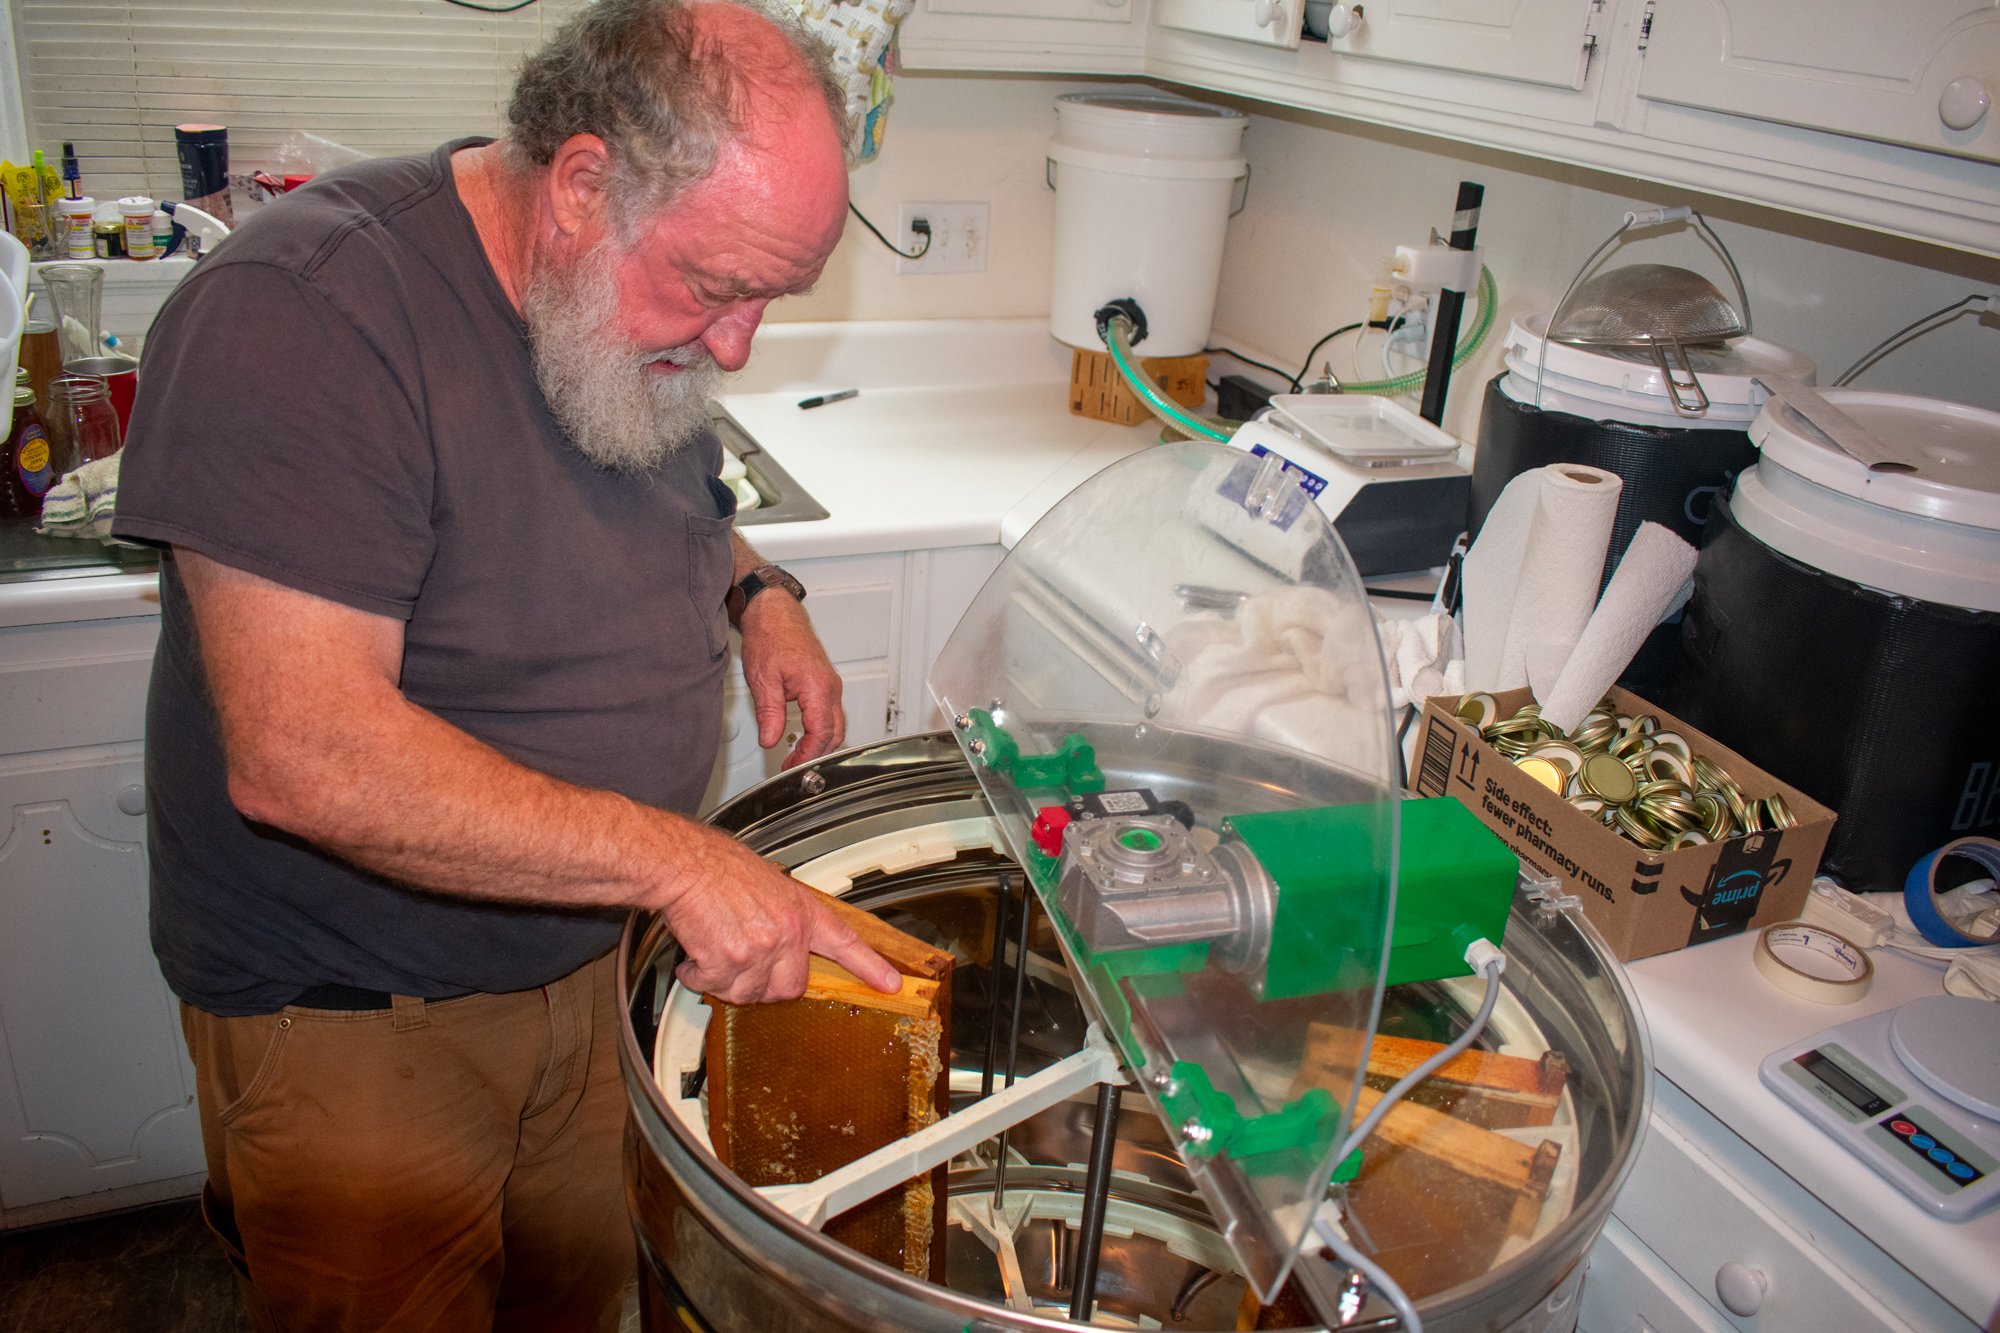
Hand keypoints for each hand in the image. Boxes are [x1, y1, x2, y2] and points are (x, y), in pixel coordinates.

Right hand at [664, 831, 899, 1002]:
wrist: (683, 864)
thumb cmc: (717, 866)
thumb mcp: (771, 883)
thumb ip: (786, 916)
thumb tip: (786, 940)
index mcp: (801, 911)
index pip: (845, 942)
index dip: (869, 967)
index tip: (889, 984)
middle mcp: (786, 933)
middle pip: (789, 988)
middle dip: (766, 983)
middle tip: (745, 962)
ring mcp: (758, 950)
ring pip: (750, 994)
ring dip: (728, 981)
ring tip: (715, 949)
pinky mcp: (727, 963)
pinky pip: (716, 988)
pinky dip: (699, 978)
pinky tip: (696, 955)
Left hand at [738, 591, 843, 768]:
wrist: (775, 613)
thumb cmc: (771, 636)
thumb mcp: (763, 679)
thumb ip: (769, 714)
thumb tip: (771, 740)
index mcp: (818, 686)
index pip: (821, 733)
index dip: (807, 755)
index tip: (792, 766)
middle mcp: (830, 686)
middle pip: (834, 733)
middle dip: (815, 754)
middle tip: (792, 765)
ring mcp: (830, 684)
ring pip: (835, 724)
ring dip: (820, 743)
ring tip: (797, 754)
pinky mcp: (825, 683)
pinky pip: (830, 713)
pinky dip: (821, 730)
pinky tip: (804, 736)